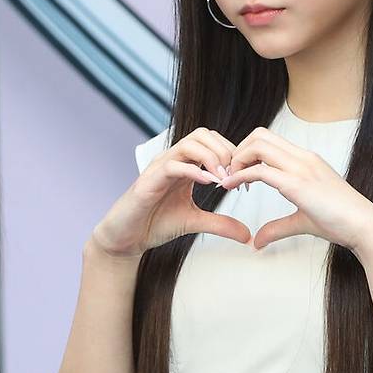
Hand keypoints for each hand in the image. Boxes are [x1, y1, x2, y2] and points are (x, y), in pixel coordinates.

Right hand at [91, 128, 251, 257]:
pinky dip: (193, 170)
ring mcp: (159, 168)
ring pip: (188, 143)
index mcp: (185, 164)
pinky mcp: (148, 181)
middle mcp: (172, 160)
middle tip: (235, 175)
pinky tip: (208, 183)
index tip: (244, 176)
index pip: (212, 141)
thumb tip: (247, 234)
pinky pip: (172, 165)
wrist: (126, 238)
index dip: (232, 153)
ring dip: (211, 157)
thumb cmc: (155, 223)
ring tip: (223, 179)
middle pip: (203, 134)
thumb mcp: (195, 222)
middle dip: (224, 151)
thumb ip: (221, 224)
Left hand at [218, 125, 372, 252]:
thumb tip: (257, 240)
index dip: (247, 152)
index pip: (269, 140)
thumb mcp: (302, 221)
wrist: (365, 226)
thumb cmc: (342, 221)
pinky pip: (260, 170)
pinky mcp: (298, 184)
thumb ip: (277, 227)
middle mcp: (303, 158)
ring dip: (237, 160)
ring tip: (230, 180)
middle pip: (259, 135)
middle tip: (230, 174)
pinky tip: (232, 187)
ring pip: (258, 145)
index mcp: (306, 160)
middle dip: (238, 151)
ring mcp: (301, 168)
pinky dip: (240, 176)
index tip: (238, 174)